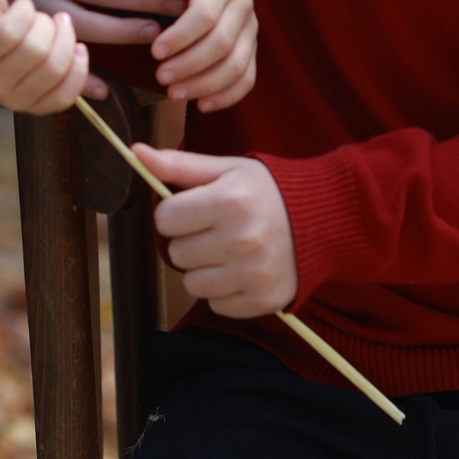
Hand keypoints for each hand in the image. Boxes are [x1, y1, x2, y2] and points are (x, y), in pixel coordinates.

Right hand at [0, 0, 96, 112]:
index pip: (9, 32)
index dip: (26, 13)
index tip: (26, 4)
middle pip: (36, 52)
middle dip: (50, 26)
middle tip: (50, 15)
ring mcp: (14, 99)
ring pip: (54, 71)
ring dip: (67, 42)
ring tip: (64, 26)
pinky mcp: (37, 109)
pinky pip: (66, 95)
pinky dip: (79, 71)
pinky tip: (78, 49)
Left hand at [139, 146, 297, 317]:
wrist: (323, 222)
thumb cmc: (267, 192)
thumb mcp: (226, 169)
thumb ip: (178, 164)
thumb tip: (136, 153)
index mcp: (228, 201)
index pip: (165, 219)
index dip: (175, 213)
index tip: (196, 209)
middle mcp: (241, 239)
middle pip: (176, 253)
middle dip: (191, 240)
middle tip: (216, 229)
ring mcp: (253, 274)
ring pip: (192, 284)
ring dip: (204, 270)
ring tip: (229, 251)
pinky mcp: (263, 300)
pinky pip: (217, 305)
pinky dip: (224, 291)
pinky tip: (242, 271)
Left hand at [145, 0, 256, 111]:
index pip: (204, 15)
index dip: (180, 36)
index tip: (154, 52)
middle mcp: (242, 6)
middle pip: (221, 44)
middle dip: (189, 65)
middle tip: (160, 78)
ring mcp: (250, 31)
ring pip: (236, 66)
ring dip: (205, 85)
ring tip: (174, 94)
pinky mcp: (251, 51)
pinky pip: (246, 79)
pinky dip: (227, 96)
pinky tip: (201, 105)